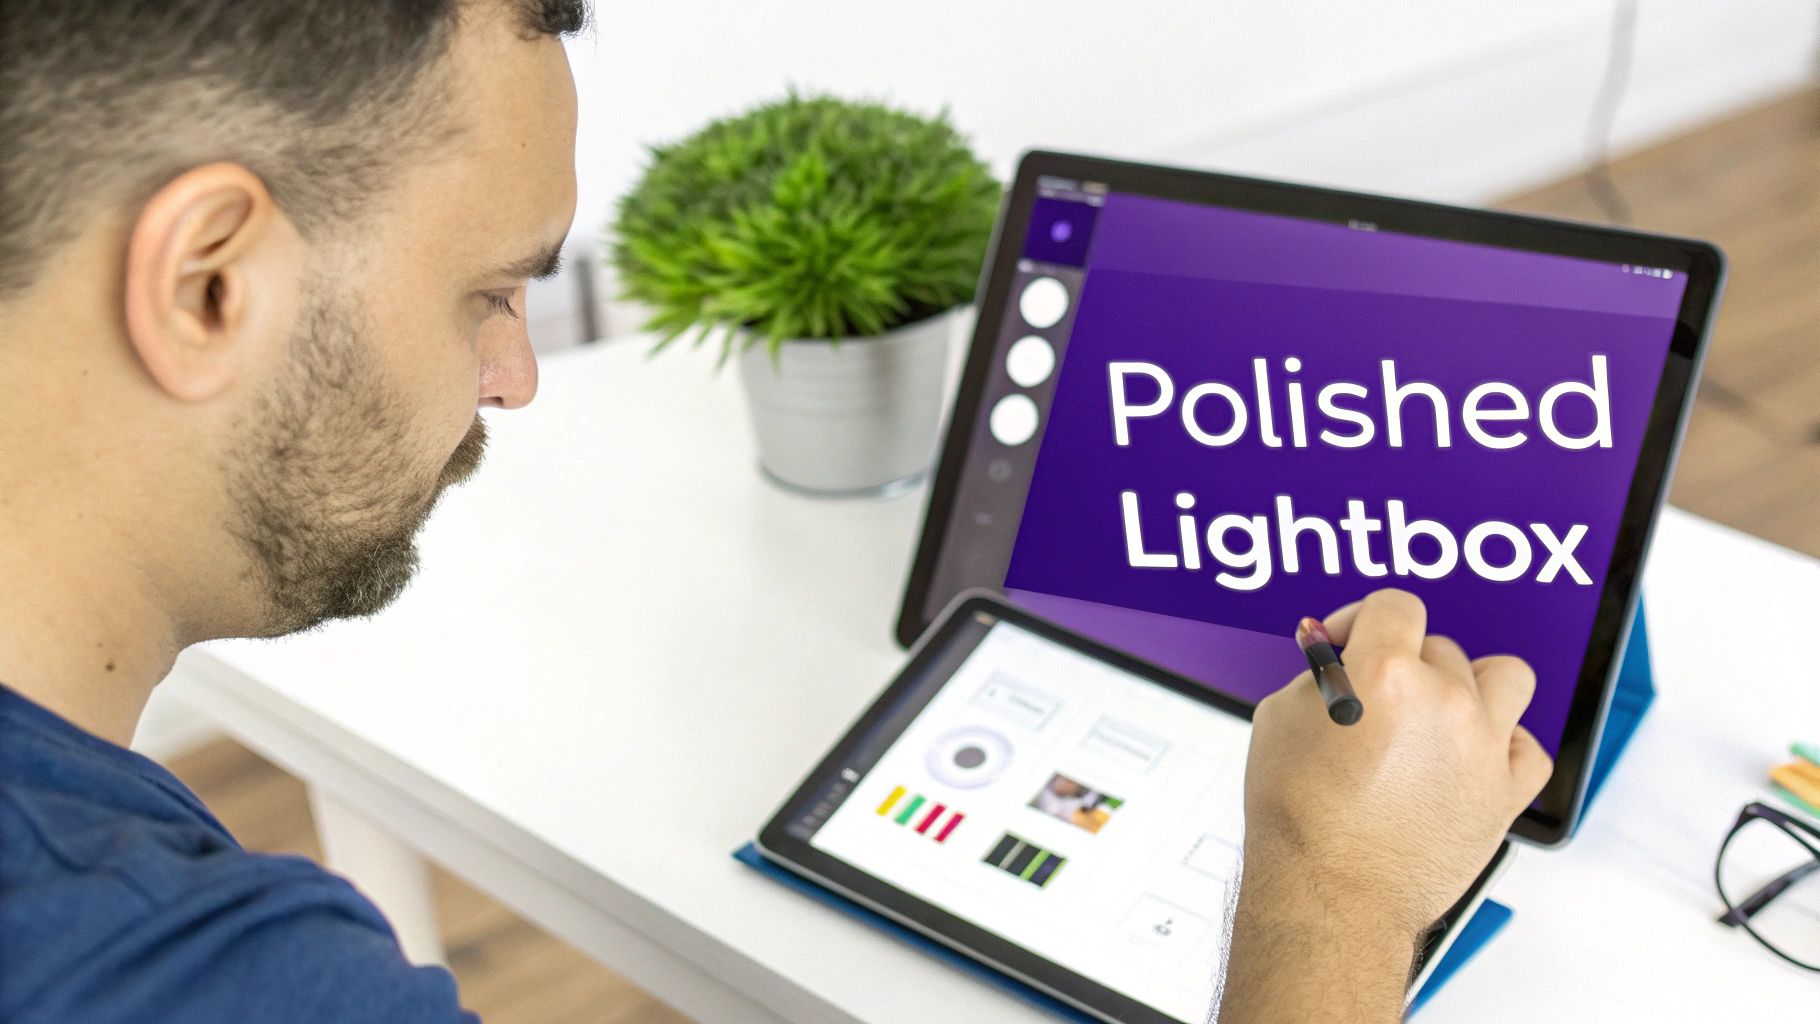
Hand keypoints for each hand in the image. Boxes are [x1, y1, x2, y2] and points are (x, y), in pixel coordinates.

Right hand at [1218, 588, 1551, 1022]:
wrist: (1331, 895)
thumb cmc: (1299, 817)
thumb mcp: (1279, 719)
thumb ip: (1316, 674)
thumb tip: (1335, 656)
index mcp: (1384, 670)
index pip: (1395, 605)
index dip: (1365, 618)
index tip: (1350, 642)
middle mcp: (1443, 700)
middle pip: (1440, 647)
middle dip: (1405, 667)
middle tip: (1375, 703)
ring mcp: (1482, 746)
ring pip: (1505, 677)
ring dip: (1472, 686)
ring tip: (1440, 713)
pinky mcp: (1505, 793)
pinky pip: (1528, 747)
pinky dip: (1503, 746)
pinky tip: (1469, 756)